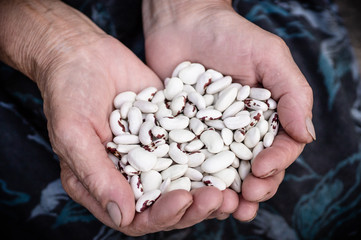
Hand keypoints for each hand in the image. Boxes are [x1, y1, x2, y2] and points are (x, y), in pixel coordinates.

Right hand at [1, 0, 221, 235]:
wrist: (83, 53)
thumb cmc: (68, 93)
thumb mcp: (74, 134)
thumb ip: (96, 176)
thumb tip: (123, 215)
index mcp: (105, 185)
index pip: (137, 217)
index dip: (162, 215)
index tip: (183, 199)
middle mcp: (133, 174)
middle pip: (168, 203)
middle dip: (194, 205)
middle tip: (219, 197)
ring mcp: (155, 153)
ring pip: (186, 180)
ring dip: (209, 186)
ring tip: (232, 185)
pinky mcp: (171, 131)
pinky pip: (193, 147)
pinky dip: (212, 153)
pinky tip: (232, 152)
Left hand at [143, 0, 315, 221]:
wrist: (183, 23)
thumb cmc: (229, 35)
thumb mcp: (269, 57)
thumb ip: (292, 93)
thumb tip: (307, 135)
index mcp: (266, 116)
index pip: (279, 147)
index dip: (275, 163)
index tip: (262, 170)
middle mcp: (240, 129)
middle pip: (253, 167)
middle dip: (253, 187)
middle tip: (246, 201)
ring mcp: (211, 133)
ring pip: (223, 171)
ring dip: (226, 193)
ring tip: (224, 208)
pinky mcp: (183, 133)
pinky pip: (189, 158)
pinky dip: (192, 178)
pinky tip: (190, 192)